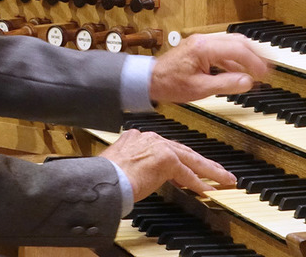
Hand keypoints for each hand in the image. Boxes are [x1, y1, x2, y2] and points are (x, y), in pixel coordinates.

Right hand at [99, 128, 235, 201]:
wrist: (104, 180)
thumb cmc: (107, 176)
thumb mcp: (121, 163)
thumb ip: (136, 163)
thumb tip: (143, 174)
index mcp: (136, 137)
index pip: (164, 146)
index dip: (178, 159)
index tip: (186, 169)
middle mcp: (148, 137)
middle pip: (181, 149)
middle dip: (200, 161)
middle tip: (216, 170)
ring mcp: (158, 146)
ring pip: (189, 158)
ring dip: (208, 170)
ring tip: (223, 178)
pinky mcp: (165, 159)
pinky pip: (187, 174)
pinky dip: (199, 183)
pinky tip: (208, 190)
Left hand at [150, 33, 269, 103]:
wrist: (149, 80)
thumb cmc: (169, 83)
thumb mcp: (200, 88)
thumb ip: (226, 84)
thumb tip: (247, 81)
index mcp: (202, 48)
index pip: (237, 49)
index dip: (254, 61)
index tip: (264, 73)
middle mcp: (202, 41)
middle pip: (236, 41)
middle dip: (254, 54)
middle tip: (265, 69)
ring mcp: (199, 43)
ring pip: (230, 43)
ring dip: (244, 56)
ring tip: (256, 70)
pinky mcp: (198, 48)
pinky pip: (221, 50)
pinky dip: (233, 59)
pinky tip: (239, 72)